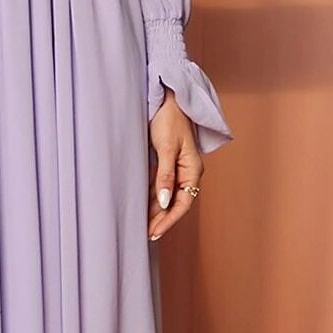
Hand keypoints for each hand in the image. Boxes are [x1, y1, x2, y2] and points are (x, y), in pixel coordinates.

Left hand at [147, 90, 203, 240]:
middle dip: (161, 219)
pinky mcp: (165, 163)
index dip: (169, 219)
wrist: (167, 98)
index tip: (155, 232)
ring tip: (140, 224)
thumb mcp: (166, 148)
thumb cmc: (170, 119)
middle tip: (145, 234)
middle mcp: (187, 172)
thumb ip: (165, 176)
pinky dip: (150, 196)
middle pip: (175, 202)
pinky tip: (140, 206)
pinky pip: (159, 185)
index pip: (183, 203)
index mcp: (192, 169)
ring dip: (154, 209)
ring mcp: (176, 168)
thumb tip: (163, 202)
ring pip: (165, 195)